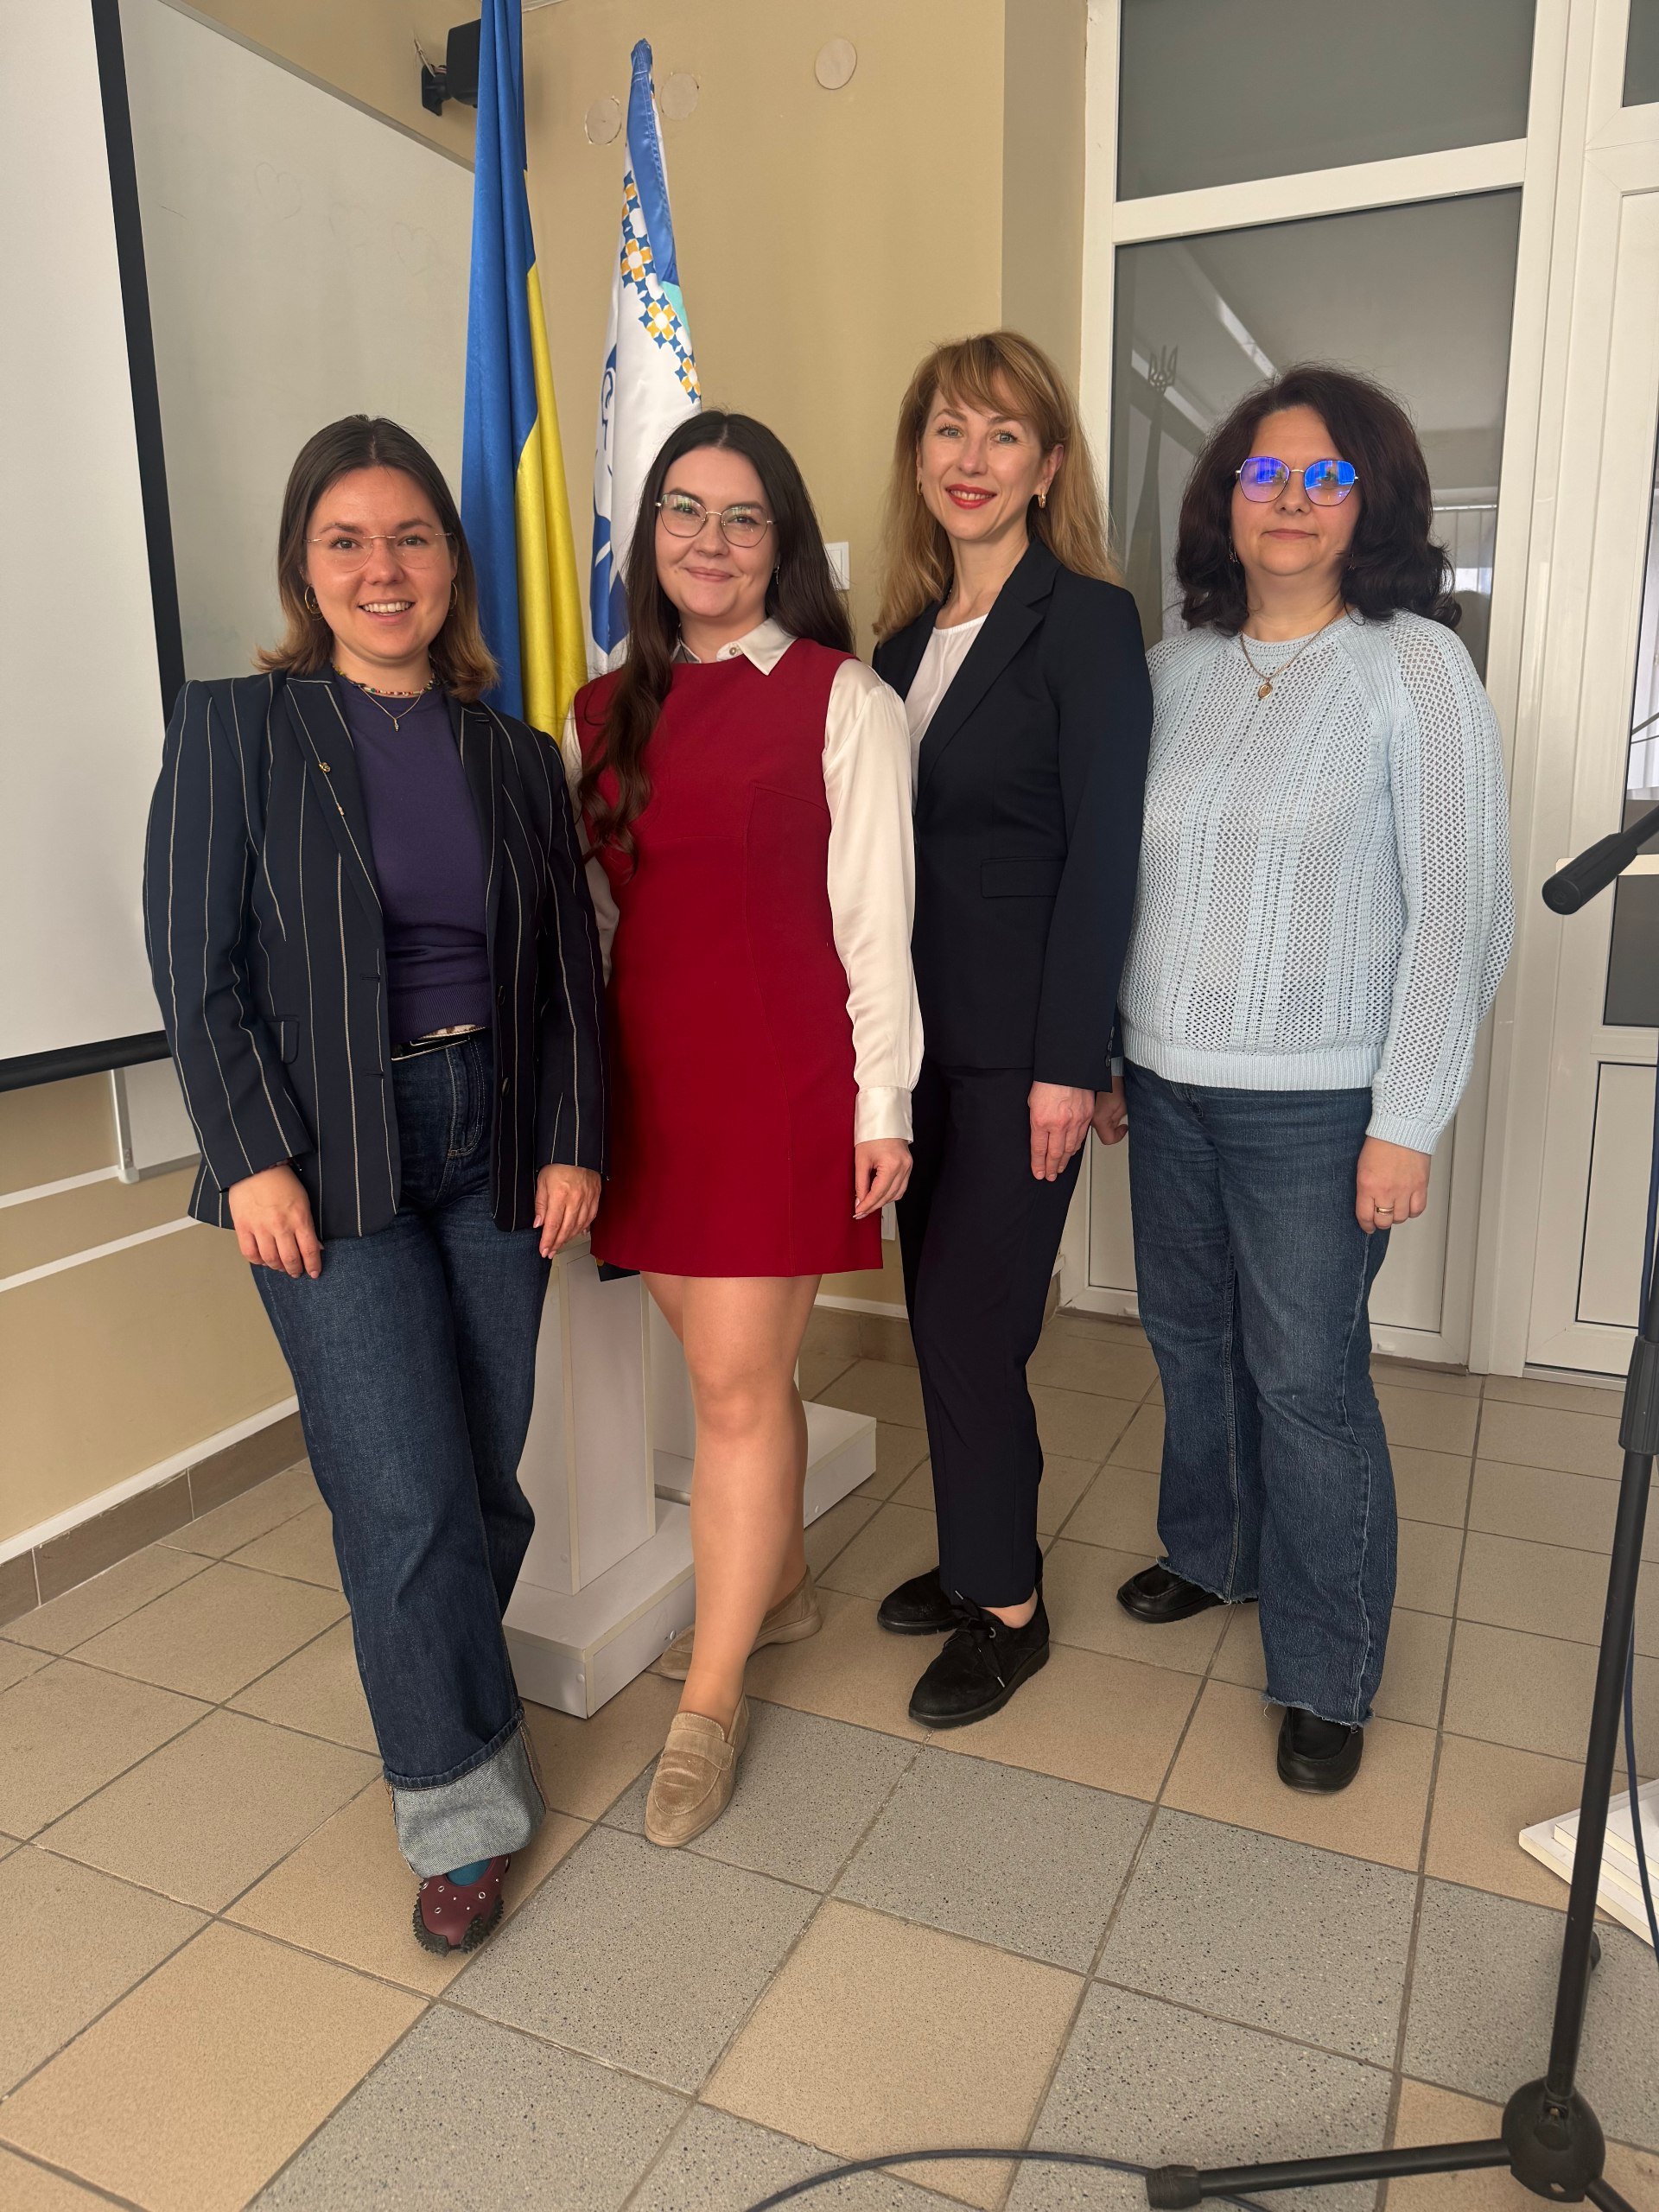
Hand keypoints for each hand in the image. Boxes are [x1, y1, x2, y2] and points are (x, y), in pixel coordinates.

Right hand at [228, 1164, 321, 1278]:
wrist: (255, 1167)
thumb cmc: (281, 1181)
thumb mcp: (303, 1201)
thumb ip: (308, 1225)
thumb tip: (316, 1246)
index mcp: (299, 1218)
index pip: (309, 1250)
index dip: (313, 1266)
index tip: (314, 1273)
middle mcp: (280, 1225)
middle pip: (290, 1259)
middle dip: (296, 1270)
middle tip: (297, 1272)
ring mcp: (260, 1227)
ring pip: (270, 1259)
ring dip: (278, 1267)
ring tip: (281, 1267)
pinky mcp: (243, 1227)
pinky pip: (250, 1253)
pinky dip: (258, 1261)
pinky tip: (263, 1260)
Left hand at [535, 1165, 600, 1256]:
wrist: (578, 1150)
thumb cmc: (557, 1164)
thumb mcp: (542, 1181)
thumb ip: (540, 1204)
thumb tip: (538, 1224)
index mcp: (559, 1195)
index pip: (552, 1225)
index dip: (547, 1240)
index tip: (543, 1250)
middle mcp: (575, 1200)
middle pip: (566, 1229)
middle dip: (557, 1243)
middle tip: (550, 1253)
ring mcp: (588, 1199)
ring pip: (578, 1226)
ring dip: (568, 1238)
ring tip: (560, 1245)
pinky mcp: (596, 1197)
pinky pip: (590, 1218)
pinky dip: (583, 1228)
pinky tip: (577, 1233)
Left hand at [854, 1139, 911, 1218]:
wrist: (883, 1119)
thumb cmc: (872, 1133)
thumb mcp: (861, 1159)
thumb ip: (860, 1183)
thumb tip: (859, 1200)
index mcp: (892, 1165)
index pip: (878, 1193)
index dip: (867, 1205)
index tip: (858, 1212)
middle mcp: (903, 1168)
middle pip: (889, 1196)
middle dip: (873, 1206)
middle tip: (860, 1212)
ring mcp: (908, 1167)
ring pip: (897, 1194)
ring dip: (883, 1201)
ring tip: (868, 1204)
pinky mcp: (908, 1166)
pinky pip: (901, 1186)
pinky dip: (890, 1193)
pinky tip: (880, 1194)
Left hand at [1029, 1082, 1093, 1179]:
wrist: (1067, 1066)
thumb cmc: (1049, 1080)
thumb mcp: (1032, 1102)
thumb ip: (1036, 1121)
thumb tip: (1038, 1136)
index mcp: (1041, 1120)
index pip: (1039, 1150)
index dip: (1038, 1165)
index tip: (1039, 1173)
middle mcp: (1059, 1124)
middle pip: (1055, 1154)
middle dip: (1051, 1168)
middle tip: (1050, 1176)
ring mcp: (1074, 1121)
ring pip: (1069, 1149)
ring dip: (1064, 1161)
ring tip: (1060, 1169)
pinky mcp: (1086, 1117)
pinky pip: (1081, 1138)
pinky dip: (1075, 1148)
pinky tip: (1072, 1153)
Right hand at [1091, 1076, 1127, 1146]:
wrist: (1107, 1075)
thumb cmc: (1114, 1087)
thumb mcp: (1123, 1108)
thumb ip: (1119, 1121)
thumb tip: (1120, 1127)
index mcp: (1099, 1120)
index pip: (1108, 1140)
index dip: (1119, 1135)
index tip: (1124, 1127)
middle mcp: (1090, 1119)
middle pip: (1103, 1133)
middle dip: (1113, 1127)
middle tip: (1119, 1117)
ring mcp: (1087, 1114)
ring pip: (1099, 1126)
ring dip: (1108, 1121)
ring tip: (1114, 1109)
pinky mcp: (1087, 1109)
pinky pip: (1096, 1118)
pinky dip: (1104, 1115)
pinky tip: (1108, 1106)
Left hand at [1355, 1136, 1430, 1234]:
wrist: (1402, 1128)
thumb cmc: (1381, 1142)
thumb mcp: (1362, 1167)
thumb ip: (1365, 1188)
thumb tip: (1367, 1204)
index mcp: (1368, 1185)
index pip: (1365, 1216)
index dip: (1366, 1225)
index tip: (1367, 1226)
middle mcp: (1387, 1191)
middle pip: (1383, 1221)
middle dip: (1380, 1222)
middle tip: (1380, 1219)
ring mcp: (1405, 1190)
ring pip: (1401, 1218)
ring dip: (1396, 1216)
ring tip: (1394, 1209)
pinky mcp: (1420, 1186)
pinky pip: (1418, 1209)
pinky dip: (1412, 1211)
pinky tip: (1408, 1205)